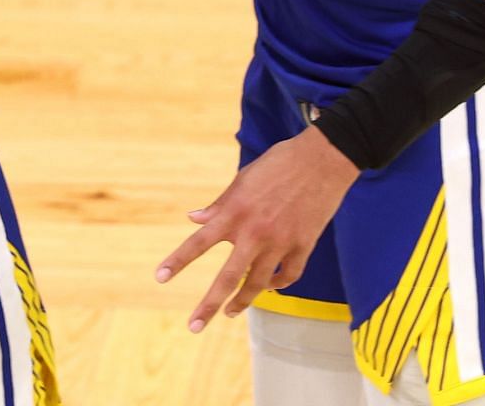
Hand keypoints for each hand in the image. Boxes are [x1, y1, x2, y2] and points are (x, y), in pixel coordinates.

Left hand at [155, 126, 359, 332]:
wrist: (324, 158)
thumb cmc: (279, 163)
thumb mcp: (243, 178)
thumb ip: (219, 204)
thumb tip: (193, 218)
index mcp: (235, 211)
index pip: (199, 241)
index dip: (178, 261)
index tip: (160, 277)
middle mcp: (255, 231)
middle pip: (228, 277)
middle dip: (209, 305)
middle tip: (194, 326)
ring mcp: (281, 241)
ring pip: (258, 284)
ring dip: (242, 302)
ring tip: (231, 312)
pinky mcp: (304, 245)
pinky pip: (288, 275)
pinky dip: (278, 284)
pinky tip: (270, 287)